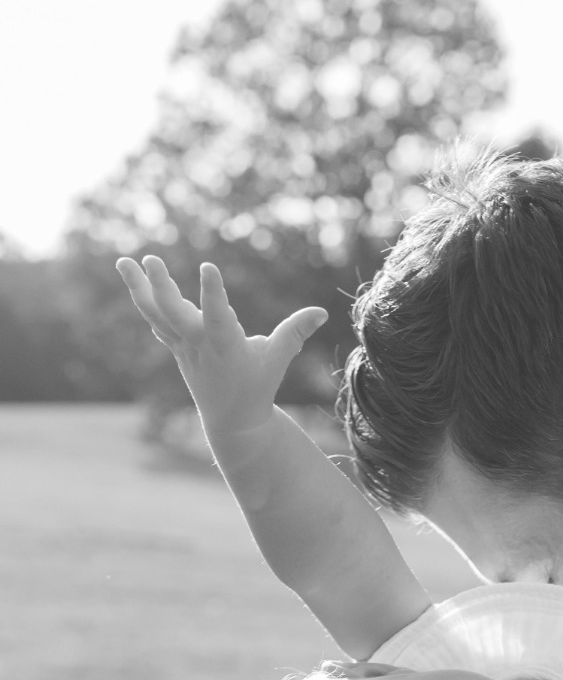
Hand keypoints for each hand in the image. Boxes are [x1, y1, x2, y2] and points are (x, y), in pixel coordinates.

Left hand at [116, 256, 326, 436]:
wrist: (232, 421)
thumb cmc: (258, 385)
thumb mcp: (278, 359)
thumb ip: (295, 332)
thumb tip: (321, 311)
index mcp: (226, 347)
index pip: (218, 317)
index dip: (213, 293)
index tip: (207, 267)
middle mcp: (199, 345)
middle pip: (174, 314)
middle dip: (161, 287)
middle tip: (151, 258)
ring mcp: (183, 346)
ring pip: (155, 314)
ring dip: (137, 288)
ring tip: (122, 261)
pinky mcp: (176, 347)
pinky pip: (155, 320)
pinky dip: (144, 300)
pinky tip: (133, 279)